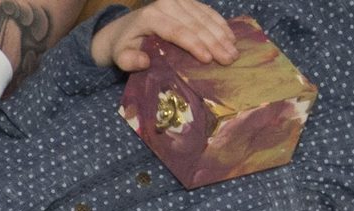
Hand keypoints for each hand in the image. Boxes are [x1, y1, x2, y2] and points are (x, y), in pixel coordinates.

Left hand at [89, 0, 237, 69]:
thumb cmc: (125, 46)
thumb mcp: (120, 56)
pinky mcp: (187, 1)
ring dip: (222, 34)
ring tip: (234, 52)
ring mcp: (179, 0)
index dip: (194, 45)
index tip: (208, 59)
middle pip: (195, 24)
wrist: (125, 28)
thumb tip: (144, 62)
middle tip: (229, 59)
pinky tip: (231, 37)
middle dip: (214, 42)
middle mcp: (167, 4)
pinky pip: (207, 12)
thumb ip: (128, 61)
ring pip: (205, 17)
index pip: (177, 31)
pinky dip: (220, 24)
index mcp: (152, 16)